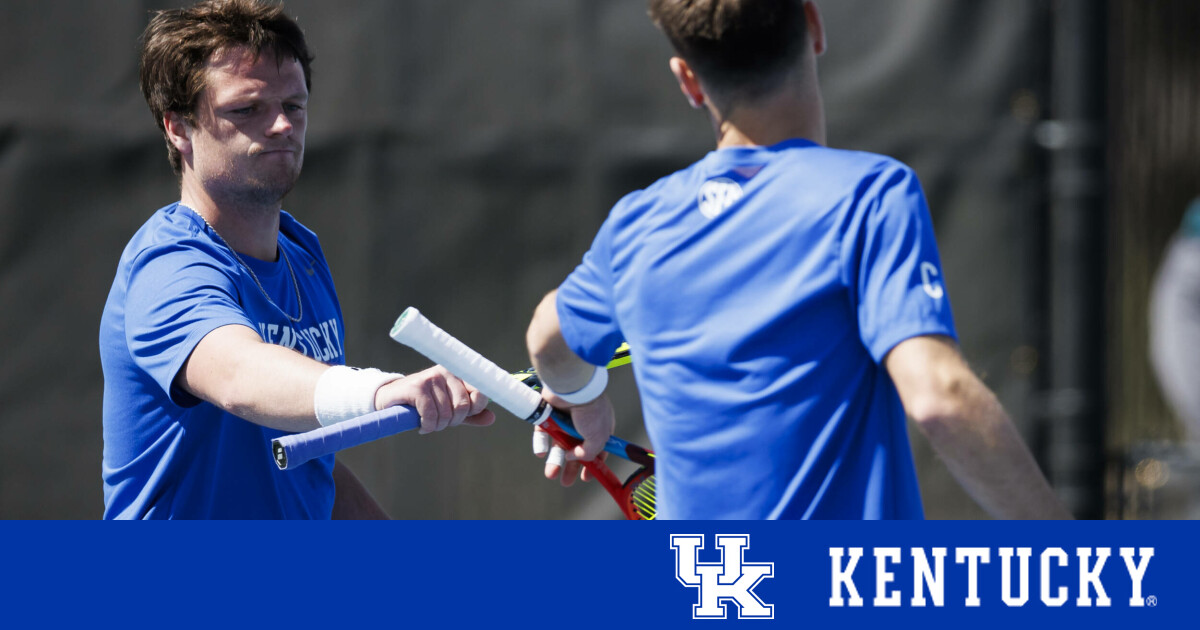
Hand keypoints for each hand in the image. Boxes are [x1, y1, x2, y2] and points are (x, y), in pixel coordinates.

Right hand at [375, 365, 494, 433]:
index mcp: (458, 374)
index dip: (474, 410)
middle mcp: (446, 372)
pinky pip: (430, 414)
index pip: (480, 393)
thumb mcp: (450, 409)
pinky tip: (421, 426)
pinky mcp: (417, 387)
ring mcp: (431, 378)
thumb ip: (471, 414)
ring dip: (437, 426)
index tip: (461, 416)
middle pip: (463, 406)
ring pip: (446, 413)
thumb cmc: (424, 404)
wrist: (391, 400)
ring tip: (429, 424)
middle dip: (453, 421)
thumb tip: (492, 418)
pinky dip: (427, 425)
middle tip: (440, 423)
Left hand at [532, 394, 613, 485]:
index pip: (597, 450)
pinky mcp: (549, 414)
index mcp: (600, 427)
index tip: (586, 478)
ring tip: (550, 474)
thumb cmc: (591, 409)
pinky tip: (541, 453)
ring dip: (555, 459)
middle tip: (565, 482)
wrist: (573, 387)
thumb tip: (572, 458)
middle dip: (571, 467)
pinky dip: (541, 443)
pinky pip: (543, 432)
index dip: (592, 465)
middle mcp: (583, 424)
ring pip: (559, 443)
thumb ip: (588, 453)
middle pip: (575, 450)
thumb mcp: (598, 437)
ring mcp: (565, 419)